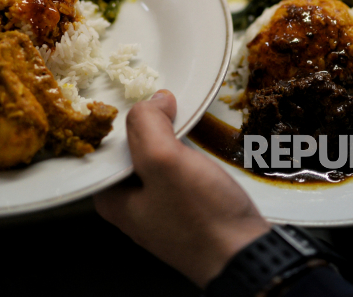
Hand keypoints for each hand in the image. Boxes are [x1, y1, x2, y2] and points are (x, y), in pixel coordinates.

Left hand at [93, 90, 270, 287]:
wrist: (246, 255)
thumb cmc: (203, 219)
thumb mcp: (165, 162)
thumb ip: (148, 126)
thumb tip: (152, 100)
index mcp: (112, 199)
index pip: (106, 146)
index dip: (123, 118)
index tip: (142, 98)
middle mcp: (131, 207)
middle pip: (132, 151)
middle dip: (149, 126)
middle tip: (167, 104)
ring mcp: (161, 209)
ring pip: (157, 160)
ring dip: (170, 138)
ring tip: (181, 118)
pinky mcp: (187, 210)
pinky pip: (179, 172)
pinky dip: (186, 154)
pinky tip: (197, 144)